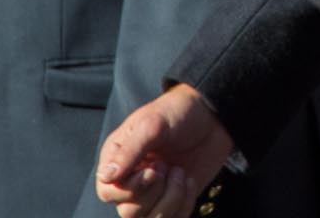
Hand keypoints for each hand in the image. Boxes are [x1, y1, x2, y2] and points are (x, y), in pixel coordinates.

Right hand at [96, 83, 235, 217]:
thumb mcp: (153, 124)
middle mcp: (130, 181)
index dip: (131, 188)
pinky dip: (184, 206)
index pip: (108, 192)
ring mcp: (152, 193)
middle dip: (154, 192)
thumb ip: (130, 151)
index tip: (153, 169)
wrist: (212, 116)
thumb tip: (107, 177)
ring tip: (180, 173)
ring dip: (171, 199)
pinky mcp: (173, 201)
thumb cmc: (178, 113)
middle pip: (129, 212)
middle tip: (168, 166)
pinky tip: (190, 182)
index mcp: (118, 160)